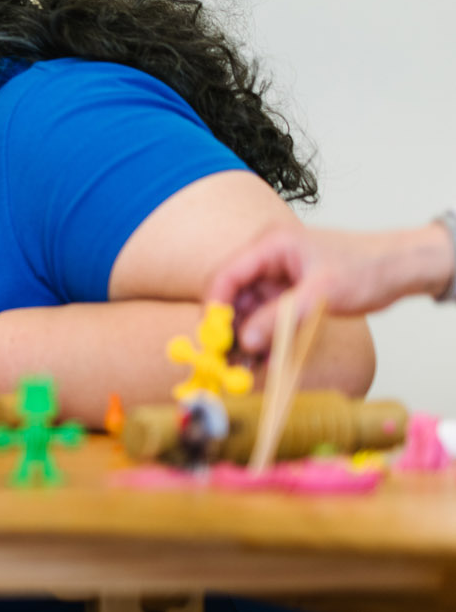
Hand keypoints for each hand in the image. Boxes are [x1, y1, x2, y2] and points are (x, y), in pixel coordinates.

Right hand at [206, 224, 455, 353]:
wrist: (399, 267)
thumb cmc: (367, 267)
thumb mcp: (322, 294)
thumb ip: (280, 316)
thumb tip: (247, 341)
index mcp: (270, 245)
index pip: (225, 276)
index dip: (214, 308)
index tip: (212, 340)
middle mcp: (267, 258)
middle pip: (232, 296)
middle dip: (229, 329)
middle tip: (228, 360)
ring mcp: (276, 276)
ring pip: (247, 310)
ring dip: (247, 337)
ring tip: (247, 366)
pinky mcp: (286, 292)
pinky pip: (266, 316)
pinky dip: (265, 337)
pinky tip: (265, 358)